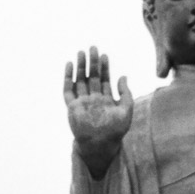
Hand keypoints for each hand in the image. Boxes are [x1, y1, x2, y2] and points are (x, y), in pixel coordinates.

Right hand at [64, 46, 133, 177]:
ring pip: (80, 80)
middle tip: (93, 47)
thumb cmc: (115, 131)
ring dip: (81, 66)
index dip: (104, 67)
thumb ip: (126, 94)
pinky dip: (68, 77)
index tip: (105, 55)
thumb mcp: (126, 111)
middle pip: (92, 77)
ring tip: (81, 52)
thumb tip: (123, 76)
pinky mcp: (72, 107)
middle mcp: (93, 99)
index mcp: (105, 100)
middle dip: (93, 62)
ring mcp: (82, 102)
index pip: (104, 79)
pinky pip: (68, 90)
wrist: (101, 145)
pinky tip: (69, 65)